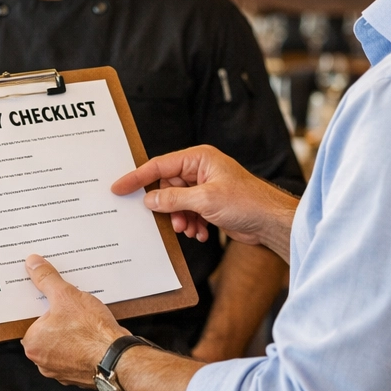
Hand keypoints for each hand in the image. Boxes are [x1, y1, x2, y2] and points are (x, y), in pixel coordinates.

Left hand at [20, 255, 126, 386]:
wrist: (118, 358)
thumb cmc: (91, 332)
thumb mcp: (66, 296)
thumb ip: (46, 279)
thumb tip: (33, 264)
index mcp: (33, 343)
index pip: (32, 319)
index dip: (44, 306)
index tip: (53, 299)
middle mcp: (43, 361)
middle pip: (47, 331)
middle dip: (59, 319)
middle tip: (71, 307)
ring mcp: (61, 371)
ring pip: (63, 343)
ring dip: (72, 332)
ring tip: (85, 320)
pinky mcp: (79, 375)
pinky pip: (77, 353)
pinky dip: (83, 345)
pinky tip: (93, 333)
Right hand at [112, 145, 296, 256]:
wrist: (272, 222)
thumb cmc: (247, 202)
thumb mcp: (205, 200)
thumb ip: (174, 200)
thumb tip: (149, 201)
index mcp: (199, 158)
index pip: (159, 165)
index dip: (137, 178)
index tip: (118, 188)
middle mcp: (200, 170)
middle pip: (167, 187)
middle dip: (167, 207)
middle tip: (170, 221)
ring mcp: (205, 188)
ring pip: (177, 203)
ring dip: (180, 218)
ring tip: (190, 228)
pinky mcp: (210, 204)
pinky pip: (188, 213)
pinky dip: (191, 224)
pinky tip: (202, 232)